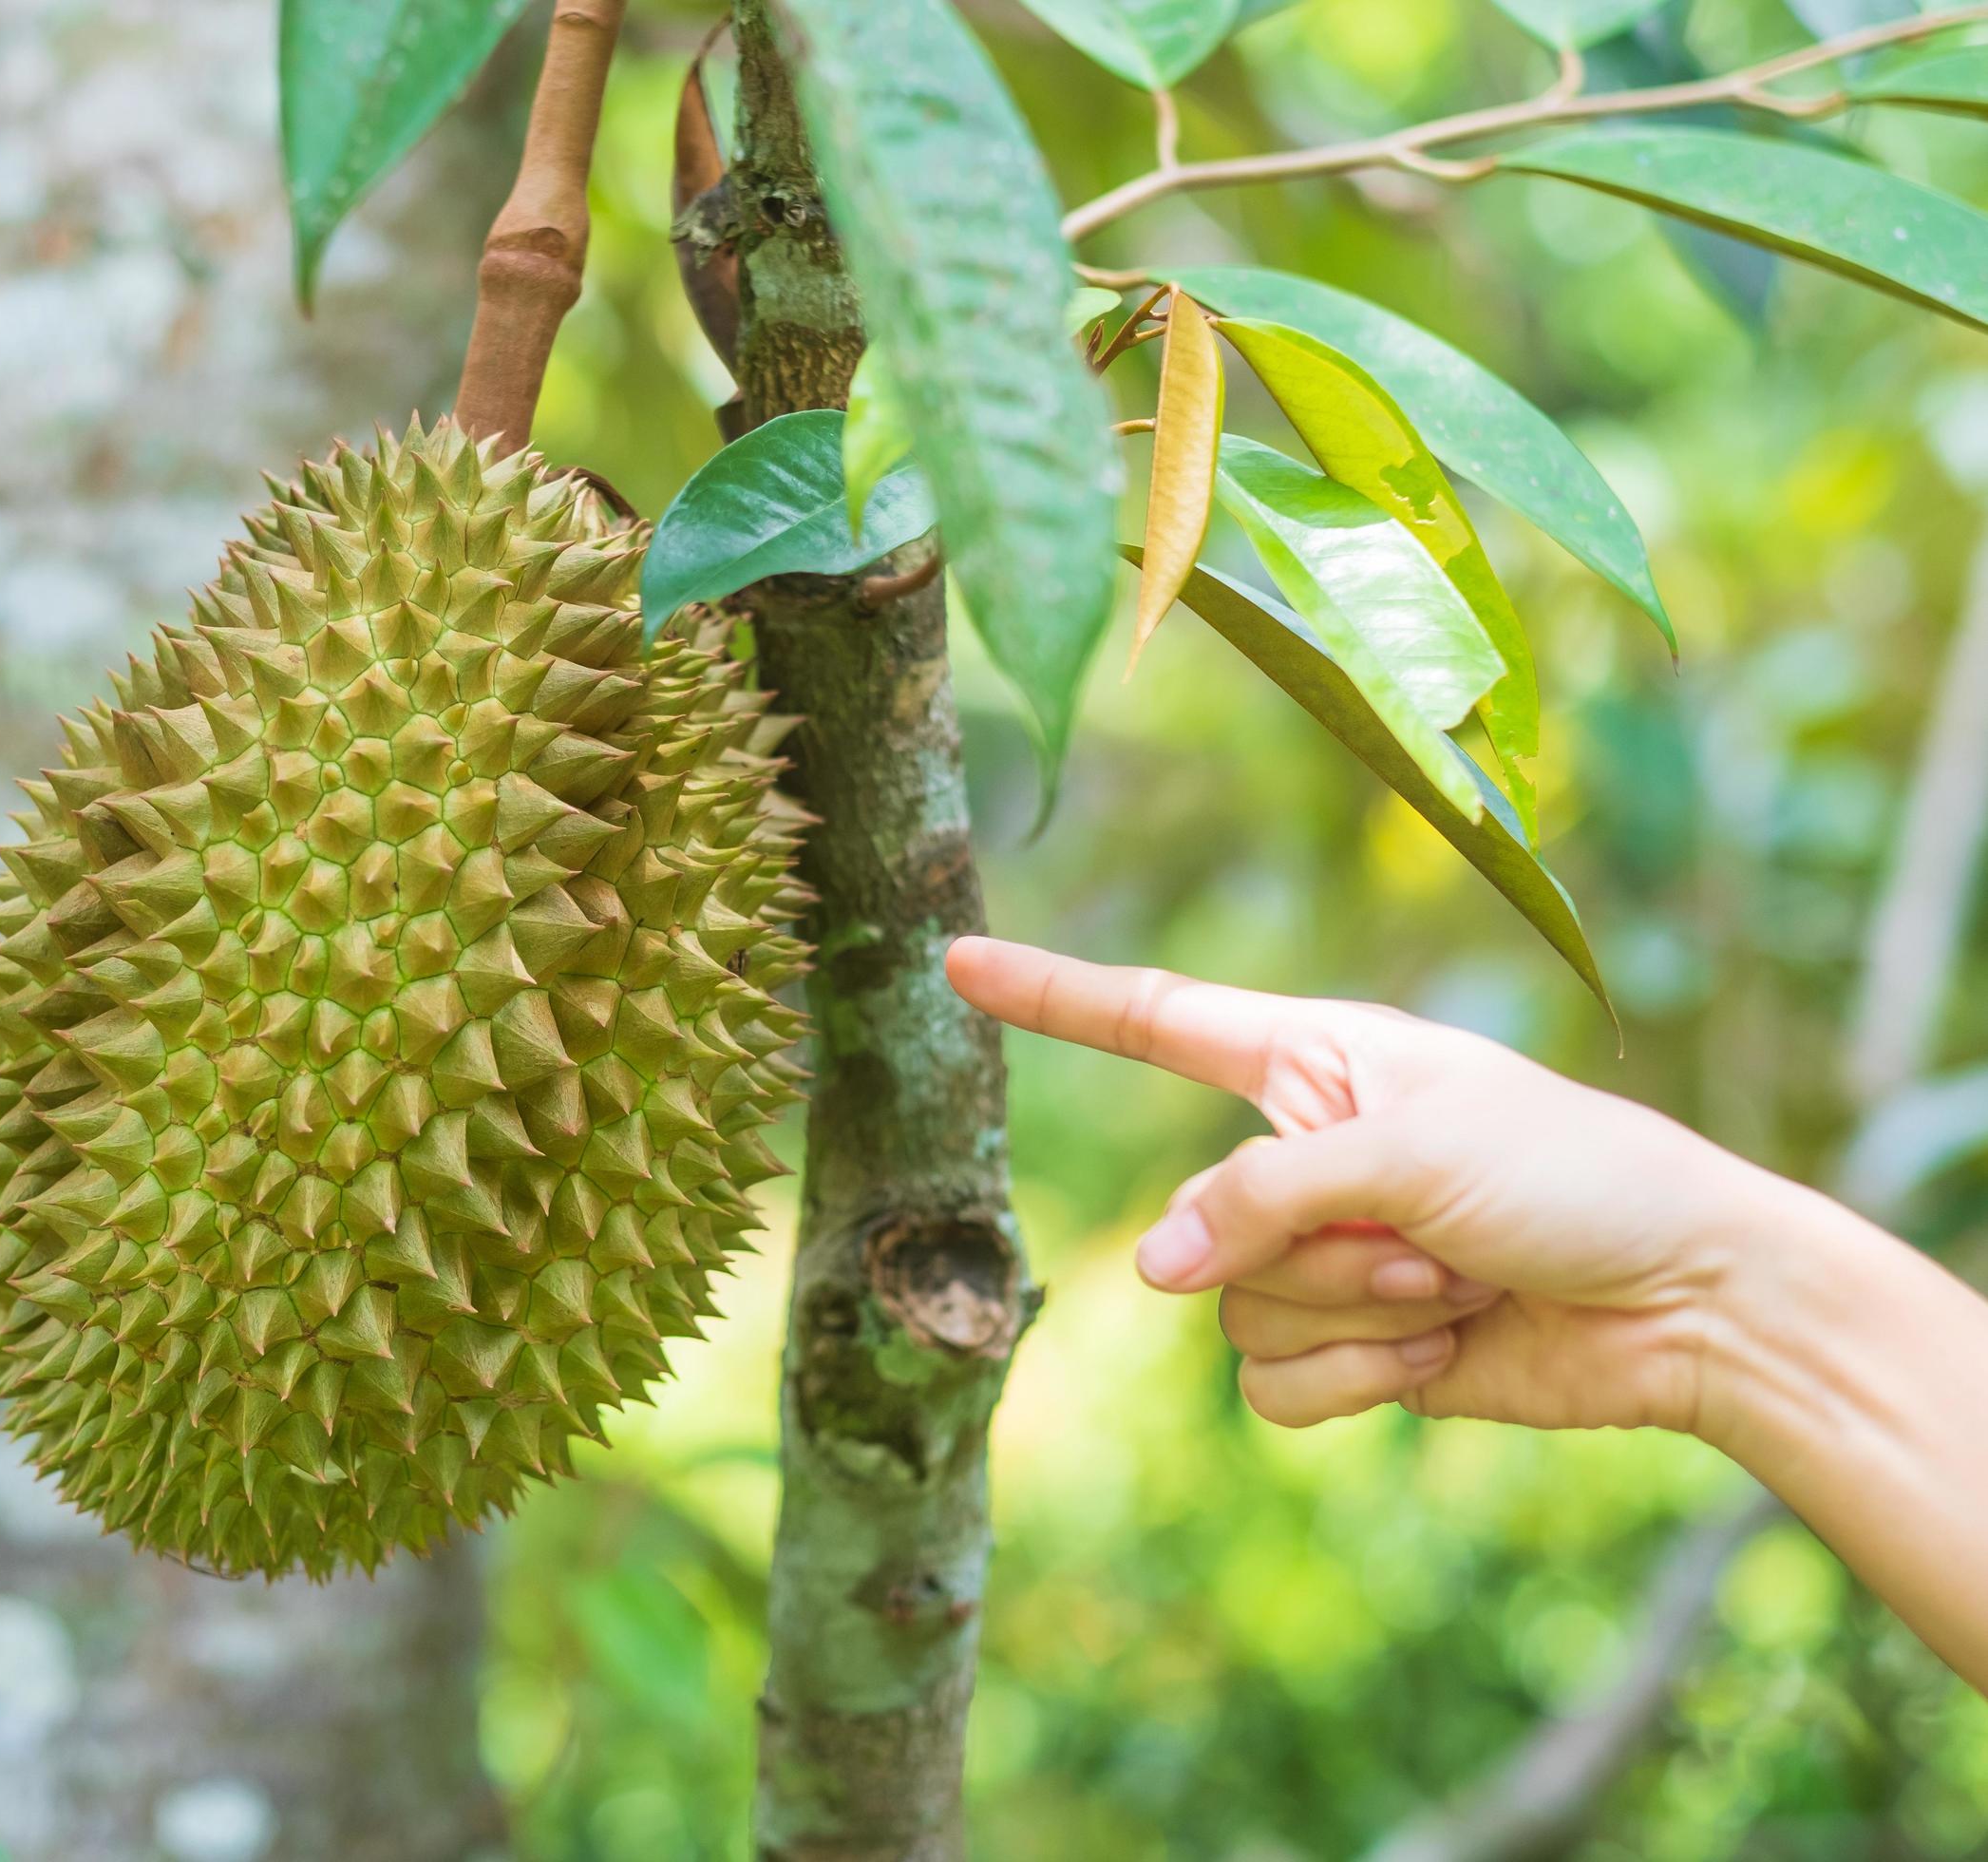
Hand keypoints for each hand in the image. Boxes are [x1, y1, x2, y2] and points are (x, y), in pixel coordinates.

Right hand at [944, 936, 1801, 1437]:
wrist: (1694, 1306)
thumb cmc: (1576, 1179)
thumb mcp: (1413, 1152)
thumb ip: (1263, 1198)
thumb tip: (1148, 1272)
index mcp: (1316, 1059)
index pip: (1153, 1022)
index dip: (1051, 994)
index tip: (954, 960)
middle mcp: (1302, 1155)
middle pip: (1199, 1219)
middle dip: (1317, 1248)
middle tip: (1442, 1238)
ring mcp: (1323, 1257)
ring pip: (1232, 1311)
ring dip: (1355, 1313)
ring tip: (1458, 1289)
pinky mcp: (1352, 1349)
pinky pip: (1274, 1384)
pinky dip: (1357, 1378)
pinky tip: (1444, 1353)